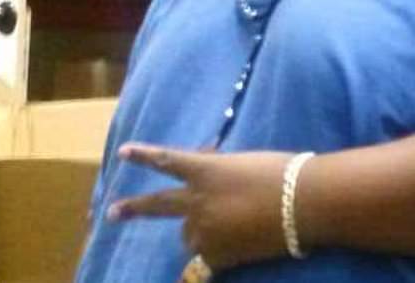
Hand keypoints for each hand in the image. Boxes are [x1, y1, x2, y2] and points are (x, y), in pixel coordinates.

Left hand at [106, 144, 295, 271]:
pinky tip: (239, 250)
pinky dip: (218, 256)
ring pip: (189, 237)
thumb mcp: (244, 163)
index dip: (143, 155)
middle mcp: (197, 200)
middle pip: (156, 205)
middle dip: (131, 209)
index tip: (123, 152)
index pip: (165, 160)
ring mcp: (205, 230)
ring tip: (231, 230)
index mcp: (205, 170)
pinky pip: (208, 260)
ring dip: (201, 233)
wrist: (304, 203)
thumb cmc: (283, 174)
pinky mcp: (218, 255)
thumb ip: (220, 171)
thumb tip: (208, 175)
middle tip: (111, 213)